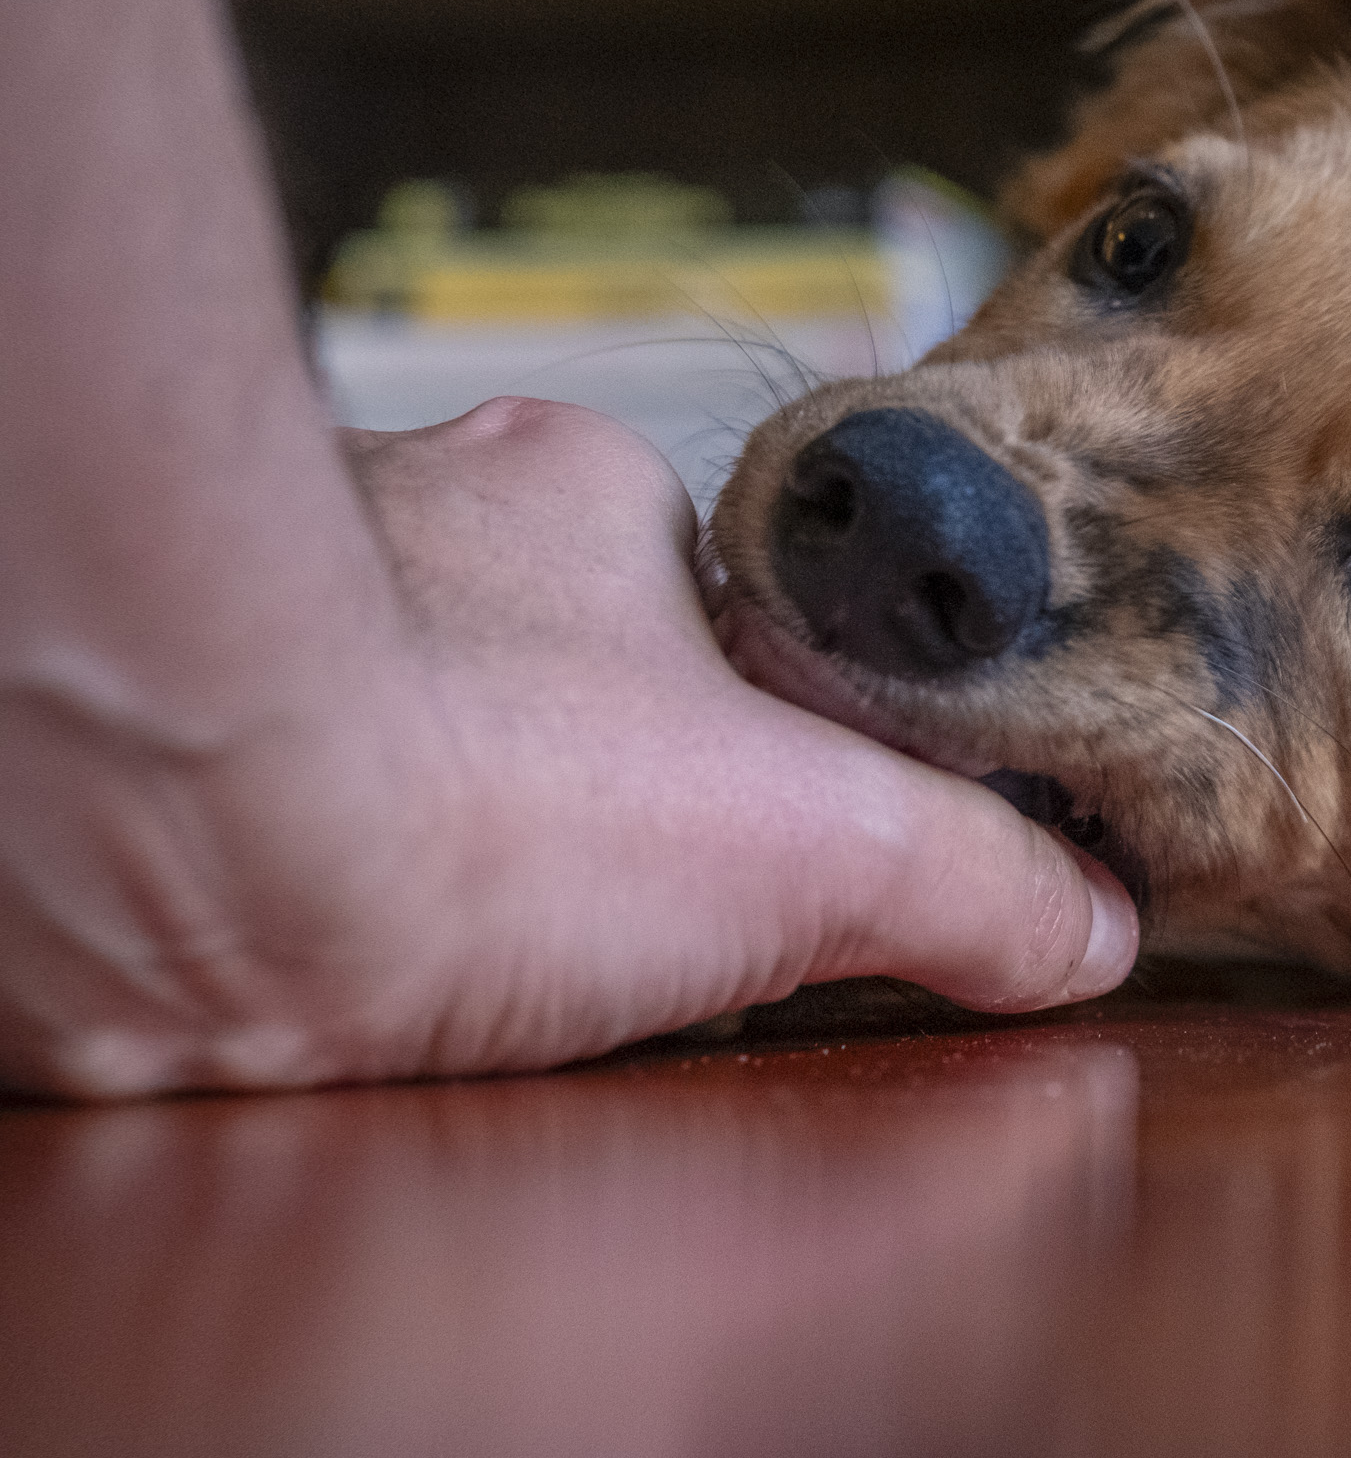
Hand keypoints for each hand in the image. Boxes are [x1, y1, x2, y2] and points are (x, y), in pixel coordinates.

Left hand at [0, 399, 1134, 1097]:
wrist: (162, 861)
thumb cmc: (465, 793)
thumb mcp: (807, 850)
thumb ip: (969, 882)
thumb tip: (1083, 920)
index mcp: (584, 506)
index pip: (723, 607)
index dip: (768, 733)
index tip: (774, 827)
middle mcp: (414, 523)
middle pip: (564, 663)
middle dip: (612, 786)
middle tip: (633, 903)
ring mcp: (279, 618)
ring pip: (417, 717)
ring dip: (466, 824)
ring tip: (500, 942)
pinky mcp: (161, 727)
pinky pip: (293, 781)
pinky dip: (335, 859)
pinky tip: (367, 951)